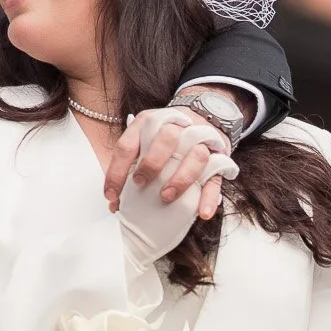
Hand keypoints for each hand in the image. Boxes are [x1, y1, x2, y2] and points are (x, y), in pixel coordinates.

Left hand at [103, 107, 236, 222]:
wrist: (202, 116)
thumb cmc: (164, 141)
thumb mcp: (142, 144)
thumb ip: (129, 168)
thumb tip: (116, 205)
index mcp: (148, 123)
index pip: (128, 145)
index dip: (116, 171)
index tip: (111, 196)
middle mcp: (175, 126)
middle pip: (166, 138)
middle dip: (151, 162)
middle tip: (140, 183)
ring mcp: (200, 140)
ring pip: (196, 154)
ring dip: (181, 177)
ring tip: (167, 197)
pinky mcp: (218, 156)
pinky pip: (217, 176)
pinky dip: (210, 196)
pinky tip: (203, 213)